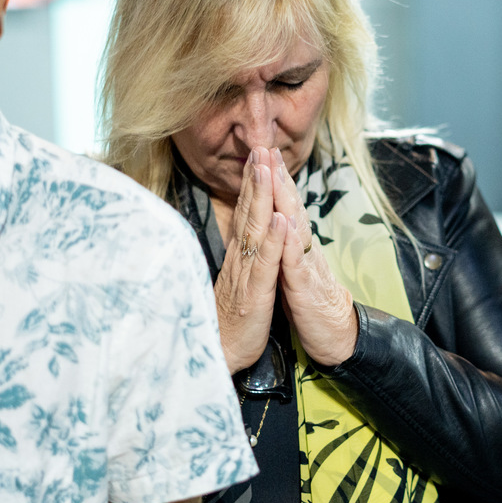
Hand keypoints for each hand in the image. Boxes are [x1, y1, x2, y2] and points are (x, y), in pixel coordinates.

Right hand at [214, 149, 286, 373]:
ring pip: (254, 230)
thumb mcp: (239, 282)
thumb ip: (242, 257)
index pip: (246, 213)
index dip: (252, 183)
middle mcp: (240, 259)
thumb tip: (244, 234)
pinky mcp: (255, 293)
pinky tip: (281, 220)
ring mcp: (246, 274)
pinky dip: (274, 241)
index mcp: (240, 256)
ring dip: (261, 198)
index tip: (259, 154)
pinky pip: (266, 264)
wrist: (220, 356)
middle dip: (255, 178)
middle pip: (248, 212)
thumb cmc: (231, 321)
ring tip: (266, 169)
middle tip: (260, 146)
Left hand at [269, 150, 358, 366]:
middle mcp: (301, 248)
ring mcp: (304, 264)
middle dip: (277, 176)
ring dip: (284, 198)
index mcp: (294, 244)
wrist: (333, 332)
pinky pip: (296, 262)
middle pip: (289, 206)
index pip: (282, 206)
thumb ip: (282, 243)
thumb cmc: (308, 300)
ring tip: (274, 173)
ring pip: (294, 226)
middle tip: (267, 147)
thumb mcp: (290, 266)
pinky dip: (290, 242)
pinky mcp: (304, 287)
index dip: (272, 179)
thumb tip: (272, 221)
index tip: (261, 151)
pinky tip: (287, 223)